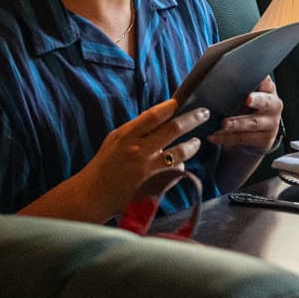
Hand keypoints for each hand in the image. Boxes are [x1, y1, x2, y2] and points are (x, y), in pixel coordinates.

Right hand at [84, 96, 208, 216]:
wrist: (94, 195)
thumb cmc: (104, 165)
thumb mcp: (114, 140)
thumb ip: (135, 129)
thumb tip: (159, 117)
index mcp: (127, 137)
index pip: (153, 116)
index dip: (169, 107)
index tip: (180, 101)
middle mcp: (139, 152)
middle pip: (173, 129)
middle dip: (192, 119)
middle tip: (204, 113)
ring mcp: (149, 170)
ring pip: (181, 153)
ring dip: (192, 145)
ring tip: (196, 142)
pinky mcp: (156, 186)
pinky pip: (177, 172)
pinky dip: (180, 167)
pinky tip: (180, 164)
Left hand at [215, 78, 283, 148]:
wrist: (249, 134)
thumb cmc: (241, 106)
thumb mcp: (239, 93)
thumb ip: (233, 80)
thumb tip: (214, 63)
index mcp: (268, 89)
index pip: (266, 81)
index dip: (261, 79)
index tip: (253, 77)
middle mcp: (273, 105)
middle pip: (266, 102)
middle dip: (257, 100)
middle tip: (248, 99)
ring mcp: (271, 123)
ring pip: (253, 123)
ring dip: (237, 123)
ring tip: (223, 124)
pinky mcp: (264, 139)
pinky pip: (243, 138)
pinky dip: (227, 138)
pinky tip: (214, 136)